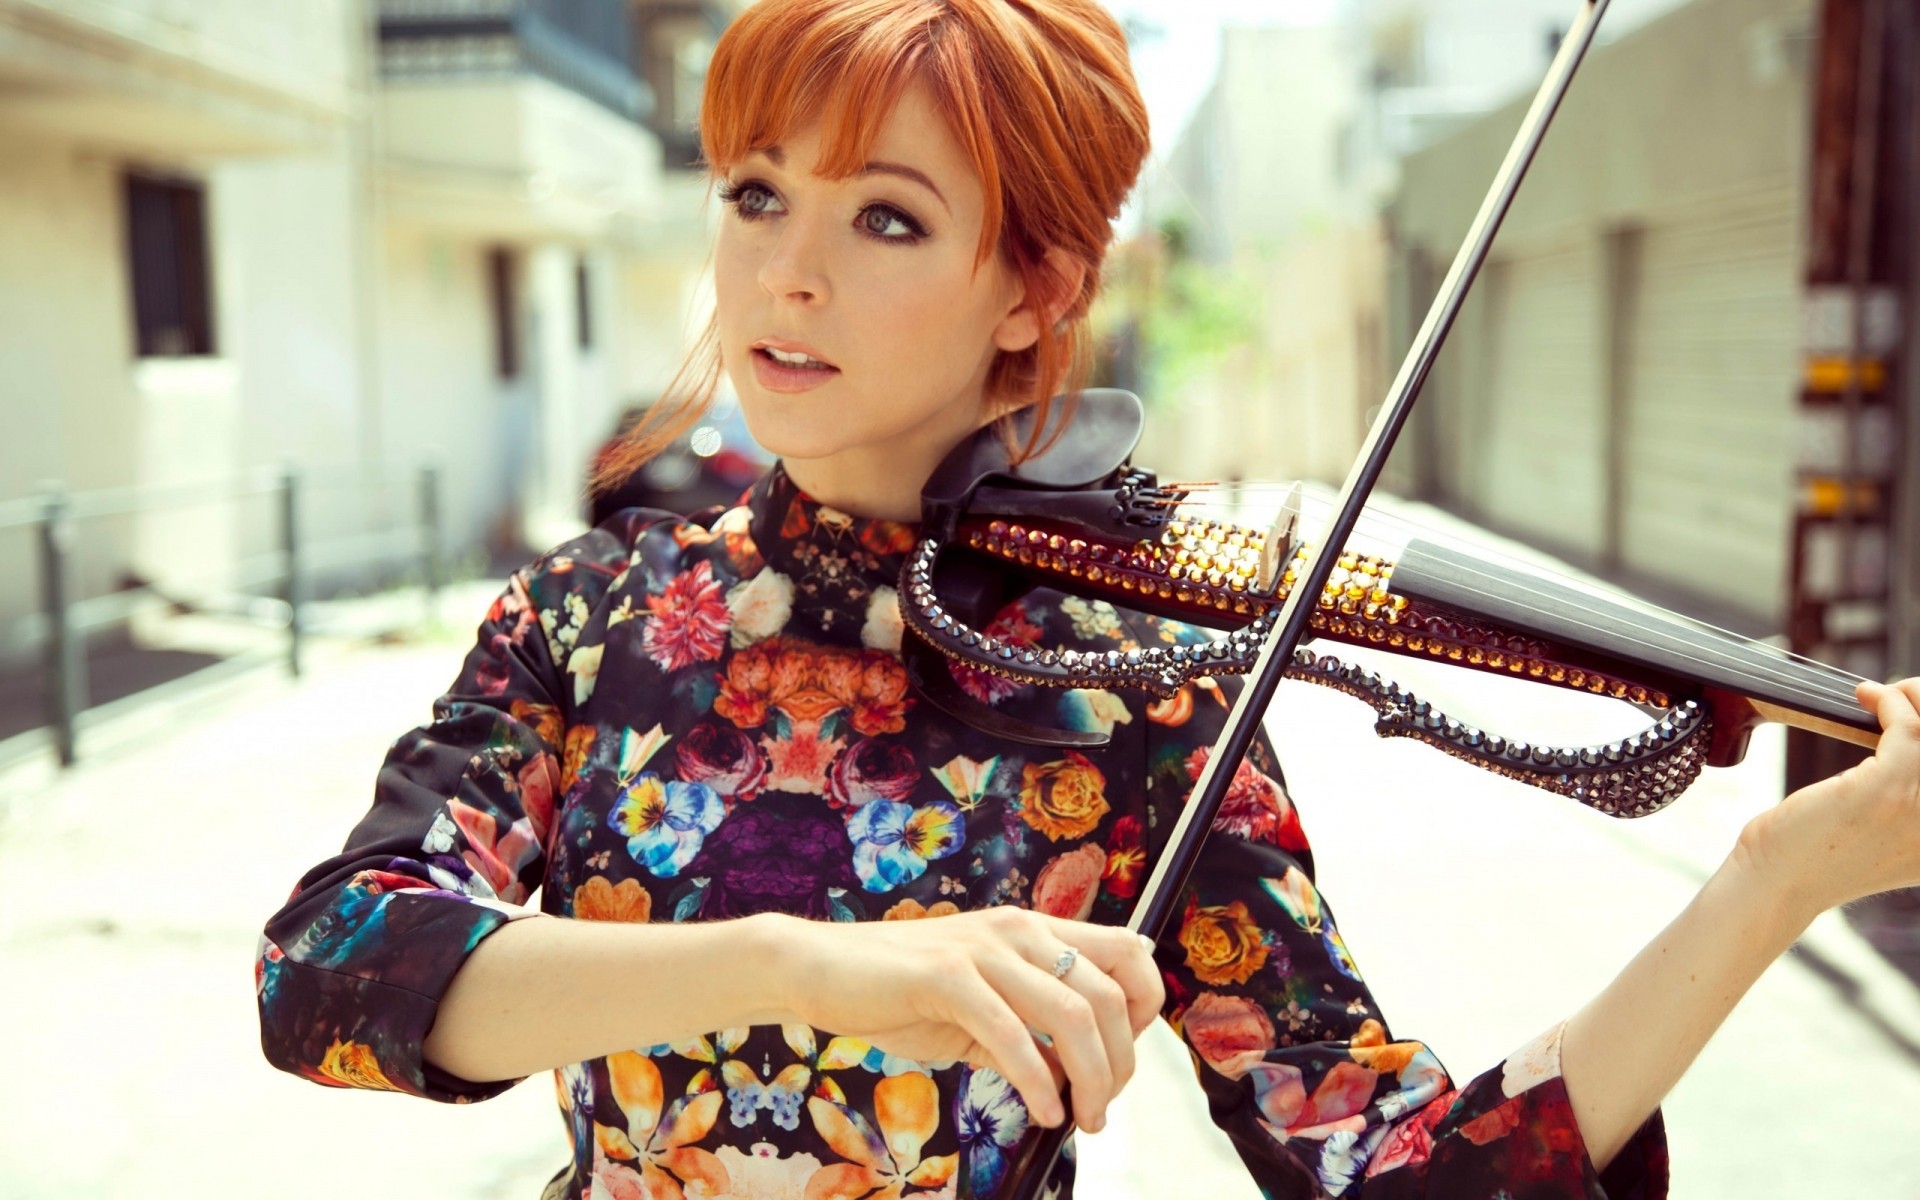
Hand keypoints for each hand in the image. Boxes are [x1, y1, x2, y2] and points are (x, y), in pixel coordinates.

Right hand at [768, 907, 1164, 1131]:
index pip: (1127, 953)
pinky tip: (1039, 1110)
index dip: (1145, 1009)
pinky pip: (1012, 1034)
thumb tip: (1075, 1074)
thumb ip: (1027, 1029)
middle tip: (1099, 1108)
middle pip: (1109, 994)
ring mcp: (983, 950)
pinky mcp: (947, 976)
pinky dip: (1036, 1082)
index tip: (1124, 1058)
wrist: (820, 969)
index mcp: (1031, 930)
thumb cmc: (897, 989)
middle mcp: (1017, 930)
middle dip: (1120, 1063)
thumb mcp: (977, 1008)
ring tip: (1079, 1117)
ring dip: (1090, 1078)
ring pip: (1072, 1013)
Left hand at [1735, 677, 1919, 918]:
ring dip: (1913, 697)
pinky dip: (1889, 701)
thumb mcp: (1880, 834)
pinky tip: (1866, 697)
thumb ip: (1910, 807)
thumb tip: (1916, 745)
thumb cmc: (1815, 855)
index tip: (1919, 710)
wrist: (1776, 882)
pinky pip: (1907, 726)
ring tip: (1884, 694)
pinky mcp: (1887, 790)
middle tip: (1903, 695)